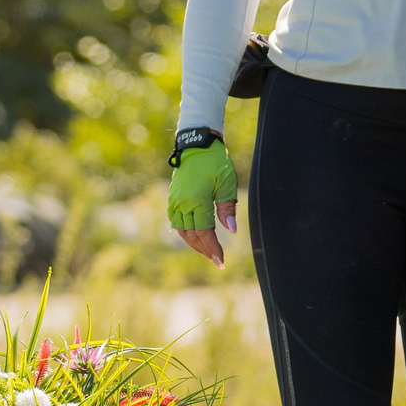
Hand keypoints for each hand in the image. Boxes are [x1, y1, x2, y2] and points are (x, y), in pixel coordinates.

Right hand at [166, 143, 239, 266]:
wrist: (196, 144)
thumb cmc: (215, 161)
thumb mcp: (227, 182)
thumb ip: (227, 208)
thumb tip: (231, 231)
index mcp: (196, 200)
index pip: (204, 233)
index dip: (212, 248)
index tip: (221, 261)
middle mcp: (182, 203)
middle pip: (192, 235)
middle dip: (205, 250)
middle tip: (218, 260)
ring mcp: (175, 201)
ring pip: (182, 231)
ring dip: (194, 244)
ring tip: (208, 252)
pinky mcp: (173, 198)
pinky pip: (176, 221)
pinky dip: (185, 232)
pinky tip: (195, 237)